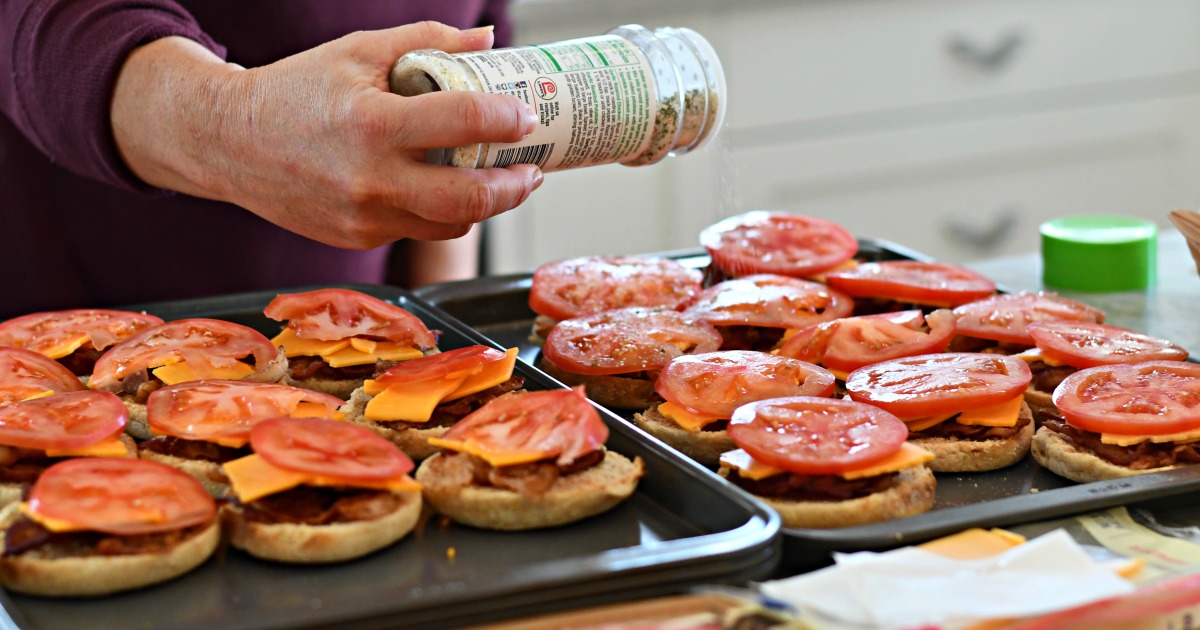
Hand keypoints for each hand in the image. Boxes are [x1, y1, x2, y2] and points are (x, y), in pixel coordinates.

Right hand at [112, 22, 542, 247]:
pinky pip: (418, 230)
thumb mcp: (358, 52)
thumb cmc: (294, 93)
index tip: (527, 116)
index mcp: (372, 122)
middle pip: (470, 198)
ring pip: (450, 223)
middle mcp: (370, 179)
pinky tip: (450, 190)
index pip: (463, 123)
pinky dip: (442, 212)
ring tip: (501, 182)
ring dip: (486, 206)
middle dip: (514, 186)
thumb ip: (427, 41)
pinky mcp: (358, 239)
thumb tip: (487, 41)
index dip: (507, 120)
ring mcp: (364, 217)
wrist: (229, 143)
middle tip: (531, 170)